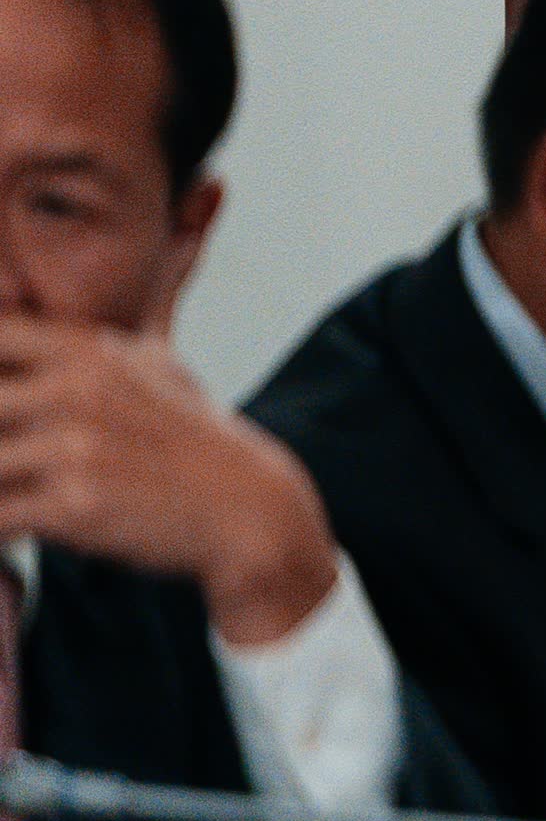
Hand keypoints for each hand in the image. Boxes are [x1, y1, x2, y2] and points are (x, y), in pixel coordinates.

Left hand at [0, 319, 338, 641]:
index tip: (11, 406)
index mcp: (86, 351)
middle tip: (12, 455)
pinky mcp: (73, 505)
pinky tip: (19, 527)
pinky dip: (2, 529)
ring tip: (16, 491)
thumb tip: (97, 290)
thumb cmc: (196, 436)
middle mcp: (73, 392)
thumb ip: (100, 340)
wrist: (247, 506)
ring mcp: (72, 448)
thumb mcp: (158, 363)